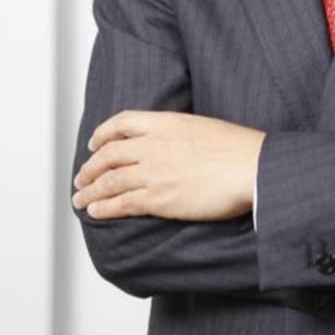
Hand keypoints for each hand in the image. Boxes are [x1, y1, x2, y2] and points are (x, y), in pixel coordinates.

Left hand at [72, 111, 265, 220]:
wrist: (252, 168)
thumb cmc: (239, 149)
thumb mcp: (204, 126)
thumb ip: (179, 132)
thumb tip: (172, 143)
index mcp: (166, 122)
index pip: (122, 122)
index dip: (103, 133)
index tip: (94, 142)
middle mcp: (154, 145)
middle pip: (108, 154)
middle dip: (90, 167)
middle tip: (83, 177)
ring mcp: (154, 172)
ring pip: (109, 181)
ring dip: (90, 191)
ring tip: (81, 198)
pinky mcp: (158, 199)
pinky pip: (121, 203)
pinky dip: (104, 208)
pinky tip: (96, 211)